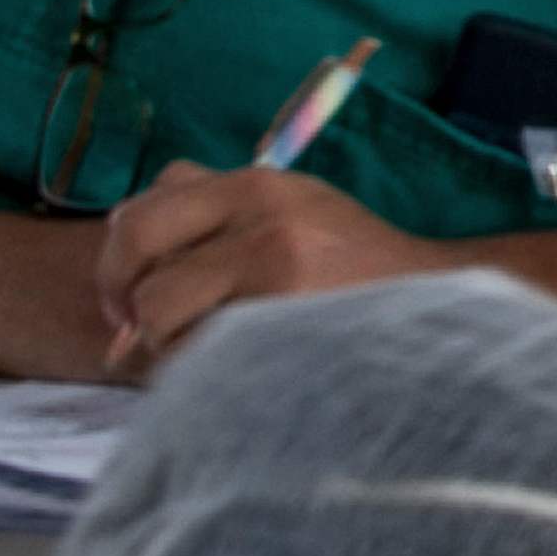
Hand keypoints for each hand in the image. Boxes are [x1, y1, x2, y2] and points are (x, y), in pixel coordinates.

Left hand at [92, 163, 435, 375]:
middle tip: (139, 336)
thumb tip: (123, 252)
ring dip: (166, 346)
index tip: (129, 300)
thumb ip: (213, 213)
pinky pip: (201, 352)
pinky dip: (199, 371)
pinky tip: (232, 374)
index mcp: (256, 182)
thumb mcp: (290, 211)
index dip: (116, 262)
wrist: (440, 306)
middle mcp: (261, 213)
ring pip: (161, 312)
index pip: (141, 211)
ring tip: (206, 358)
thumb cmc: (354, 270)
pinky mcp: (286, 319)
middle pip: (137, 255)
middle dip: (128, 304)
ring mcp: (275, 265)